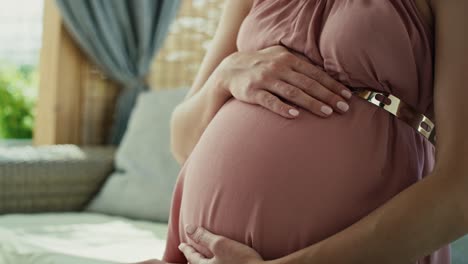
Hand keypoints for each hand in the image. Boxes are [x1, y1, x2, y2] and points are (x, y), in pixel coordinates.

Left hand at [178, 225, 266, 263]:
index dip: (186, 249)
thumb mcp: (220, 244)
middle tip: (187, 255)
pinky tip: (222, 262)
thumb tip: (188, 228)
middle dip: (193, 259)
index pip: (192, 257)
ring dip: (204, 262)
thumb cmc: (241, 260)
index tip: (181, 244)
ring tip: (202, 259)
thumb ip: (203, 236)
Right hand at [211, 45, 352, 117]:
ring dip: (311, 103)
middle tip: (343, 108)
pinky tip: (295, 115)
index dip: (332, 85)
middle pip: (308, 83)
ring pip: (293, 92)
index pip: (315, 73)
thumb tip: (323, 73)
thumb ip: (298, 63)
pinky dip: (283, 108)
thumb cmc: (260, 65)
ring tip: (327, 113)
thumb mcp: (278, 56)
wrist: (230, 70)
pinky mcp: (253, 92)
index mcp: (288, 59)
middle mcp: (278, 67)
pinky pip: (270, 101)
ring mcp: (265, 79)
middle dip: (328, 96)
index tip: (347, 96)